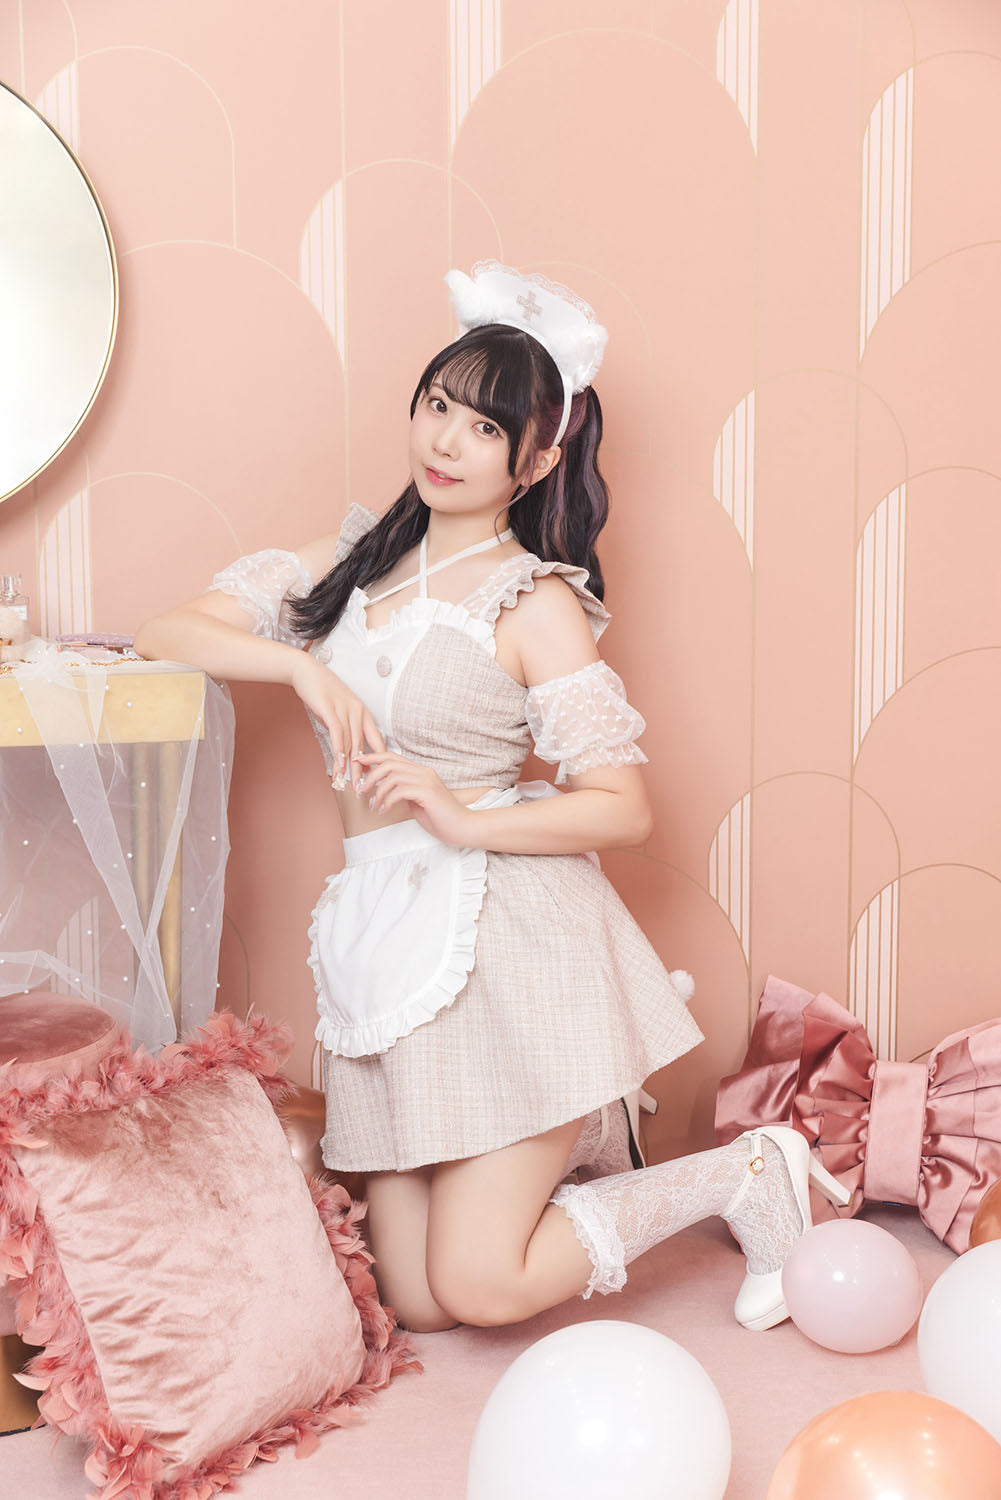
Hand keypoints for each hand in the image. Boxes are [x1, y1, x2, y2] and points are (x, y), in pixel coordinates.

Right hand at [288, 653, 385, 785]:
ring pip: (351, 743)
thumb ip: (345, 729)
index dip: (378, 762)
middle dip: (363, 770)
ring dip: (349, 766)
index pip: (377, 741)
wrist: (307, 671)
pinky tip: (338, 763)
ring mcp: (345, 710)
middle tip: (363, 788)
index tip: (377, 778)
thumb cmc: (323, 693)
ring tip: (347, 782)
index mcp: (364, 714)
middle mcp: (358, 712)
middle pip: (364, 747)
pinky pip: (338, 734)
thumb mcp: (339, 712)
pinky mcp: (331, 709)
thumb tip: (348, 751)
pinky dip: (339, 750)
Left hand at [355, 750, 474, 845]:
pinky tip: (384, 810)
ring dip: (377, 791)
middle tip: (360, 789)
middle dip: (370, 774)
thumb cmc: (441, 818)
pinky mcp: (427, 793)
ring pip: (393, 776)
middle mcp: (424, 772)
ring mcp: (427, 781)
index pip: (393, 757)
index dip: (373, 757)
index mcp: (421, 772)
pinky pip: (399, 791)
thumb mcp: (417, 802)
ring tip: (373, 805)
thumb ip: (404, 792)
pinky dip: (387, 800)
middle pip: (390, 763)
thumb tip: (385, 790)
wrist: (463, 827)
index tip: (358, 761)